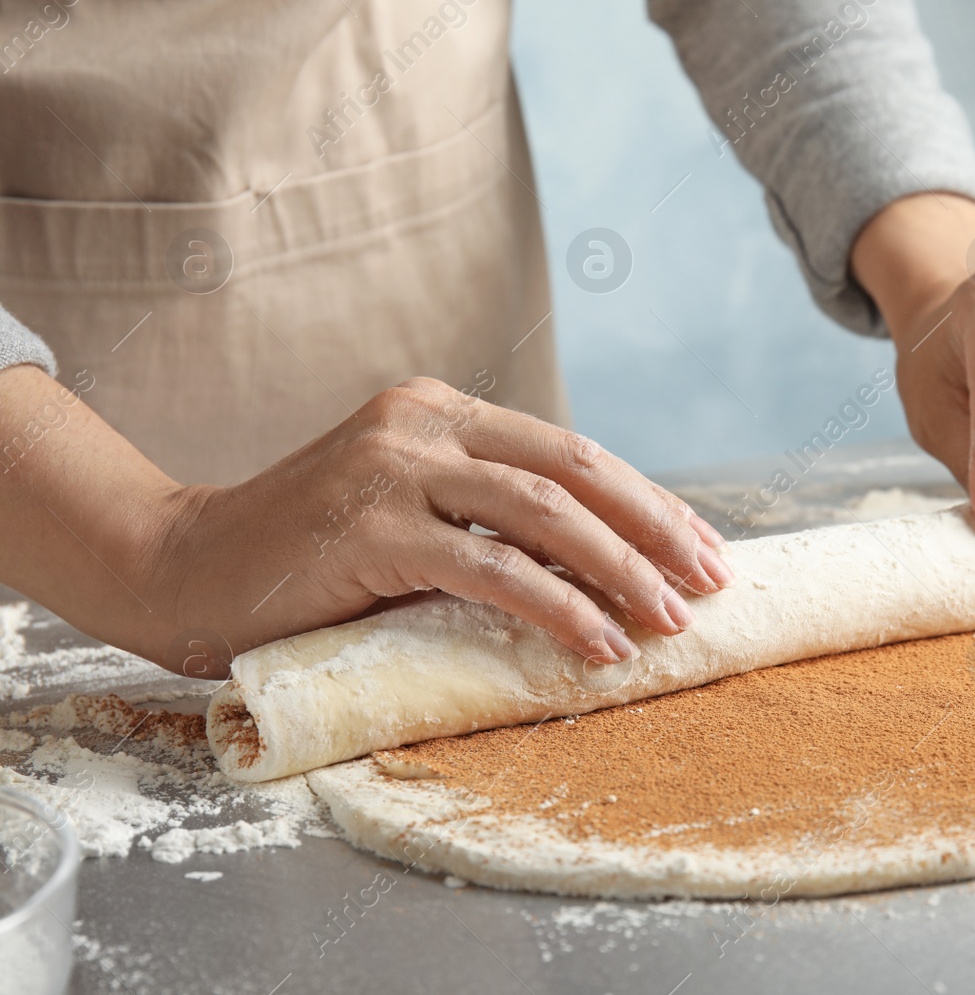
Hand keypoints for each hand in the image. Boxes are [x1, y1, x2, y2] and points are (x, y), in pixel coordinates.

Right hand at [0, 367, 730, 674]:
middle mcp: (423, 423)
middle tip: (711, 584)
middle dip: (656, 530)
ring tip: (672, 622)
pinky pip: (492, 568)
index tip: (702, 550)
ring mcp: (395, 469)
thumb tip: (598, 568)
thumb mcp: (408, 516)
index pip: (570, 452)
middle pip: (575, 470)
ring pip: (544, 513)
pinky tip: (602, 643)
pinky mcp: (371, 527)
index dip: (647, 503)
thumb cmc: (305, 558)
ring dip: (623, 570)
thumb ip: (483, 519)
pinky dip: (560, 607)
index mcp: (441, 412)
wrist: (182, 569)